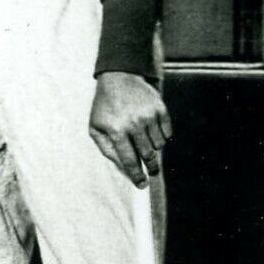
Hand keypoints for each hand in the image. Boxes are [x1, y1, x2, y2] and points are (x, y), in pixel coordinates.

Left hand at [88, 71, 171, 188]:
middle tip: (152, 172)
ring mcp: (149, 115)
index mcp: (116, 130)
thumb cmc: (105, 107)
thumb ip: (108, 151)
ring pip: (159, 145)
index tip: (142, 185)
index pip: (129, 160)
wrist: (119, 78)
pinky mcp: (160, 109)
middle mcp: (134, 123)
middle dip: (151, 168)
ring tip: (144, 140)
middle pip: (148, 156)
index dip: (137, 176)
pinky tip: (151, 129)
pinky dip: (162, 136)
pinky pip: (167, 133)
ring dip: (154, 148)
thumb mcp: (96, 128)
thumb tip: (124, 170)